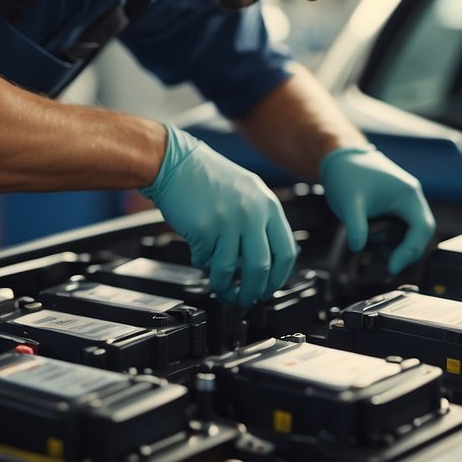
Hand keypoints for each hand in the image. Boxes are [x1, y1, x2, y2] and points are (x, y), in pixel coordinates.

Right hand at [141, 124, 297, 306]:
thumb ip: (261, 221)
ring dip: (225, 287)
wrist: (175, 162)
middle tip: (246, 299)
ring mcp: (228, 221)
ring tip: (222, 289)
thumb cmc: (208, 176)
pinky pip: (206, 260)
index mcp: (268, 205)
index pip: (286, 252)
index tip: (269, 288)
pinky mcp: (204, 229)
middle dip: (253, 291)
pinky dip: (203, 266)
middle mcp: (251, 213)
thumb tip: (267, 259)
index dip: (278, 278)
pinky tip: (201, 259)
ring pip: (231, 270)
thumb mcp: (248, 191)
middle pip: (261, 267)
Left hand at [320, 145, 434, 273]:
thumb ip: (356, 226)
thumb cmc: (347, 175)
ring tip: (384, 261)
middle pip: (421, 231)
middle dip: (409, 251)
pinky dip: (394, 239)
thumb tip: (358, 248)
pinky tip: (378, 248)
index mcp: (408, 194)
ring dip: (402, 246)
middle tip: (391, 268)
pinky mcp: (395, 204)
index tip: (393, 266)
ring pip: (412, 230)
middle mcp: (412, 197)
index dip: (411, 250)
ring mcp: (405, 200)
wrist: (339, 158)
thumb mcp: (349, 203)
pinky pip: (402, 226)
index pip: (422, 228)